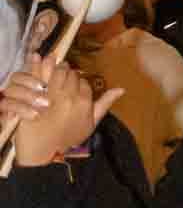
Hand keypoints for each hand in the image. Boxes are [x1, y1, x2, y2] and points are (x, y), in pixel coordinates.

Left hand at [2, 54, 122, 166]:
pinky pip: (38, 73)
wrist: (43, 150)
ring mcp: (52, 95)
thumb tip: (122, 89)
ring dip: (54, 68)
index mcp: (84, 102)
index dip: (77, 82)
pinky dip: (37, 63)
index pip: (83, 82)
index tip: (72, 86)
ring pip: (57, 71)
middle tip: (61, 77)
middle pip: (71, 74)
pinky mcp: (36, 95)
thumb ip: (105, 104)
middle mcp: (70, 96)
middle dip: (67, 73)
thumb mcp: (91, 123)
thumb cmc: (68, 138)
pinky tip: (36, 57)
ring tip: (51, 72)